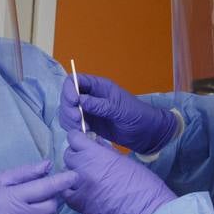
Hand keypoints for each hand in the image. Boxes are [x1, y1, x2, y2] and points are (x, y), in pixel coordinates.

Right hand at [59, 73, 177, 154]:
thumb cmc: (137, 115)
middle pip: (67, 97)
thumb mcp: (120, 109)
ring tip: (83, 128)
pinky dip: (74, 129)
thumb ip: (101, 105)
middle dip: (69, 108)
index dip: (69, 89)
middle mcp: (90, 96)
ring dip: (70, 120)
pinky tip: (85, 133)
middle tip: (78, 119)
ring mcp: (88, 111)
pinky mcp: (89, 124)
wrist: (146, 133)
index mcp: (98, 86)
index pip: (75, 81)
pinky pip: (73, 124)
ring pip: (68, 112)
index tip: (74, 102)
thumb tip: (80, 101)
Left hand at [61, 129, 175, 213]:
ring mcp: (80, 186)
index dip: (77, 139)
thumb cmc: (142, 182)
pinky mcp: (79, 203)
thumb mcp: (124, 160)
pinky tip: (82, 192)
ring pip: (65, 174)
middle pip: (68, 156)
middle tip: (86, 162)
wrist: (147, 209)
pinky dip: (72, 192)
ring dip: (73, 174)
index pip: (74, 138)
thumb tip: (94, 141)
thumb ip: (105, 150)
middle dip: (76, 156)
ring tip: (85, 179)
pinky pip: (67, 193)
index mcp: (96, 153)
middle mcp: (84, 168)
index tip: (81, 142)